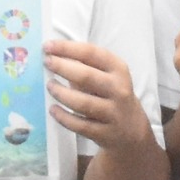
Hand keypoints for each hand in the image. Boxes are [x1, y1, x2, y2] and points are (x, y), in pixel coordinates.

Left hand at [45, 39, 152, 153]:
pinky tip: (53, 110)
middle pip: (87, 77)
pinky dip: (64, 117)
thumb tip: (54, 55)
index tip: (48, 46)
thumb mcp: (107, 77)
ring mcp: (113, 113)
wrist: (132, 129)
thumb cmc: (112, 95)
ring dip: (62, 93)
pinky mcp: (105, 133)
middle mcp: (118, 90)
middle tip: (46, 62)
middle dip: (63, 67)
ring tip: (50, 86)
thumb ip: (85, 66)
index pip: (92, 54)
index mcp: (118, 70)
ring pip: (83, 103)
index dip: (68, 48)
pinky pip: (80, 125)